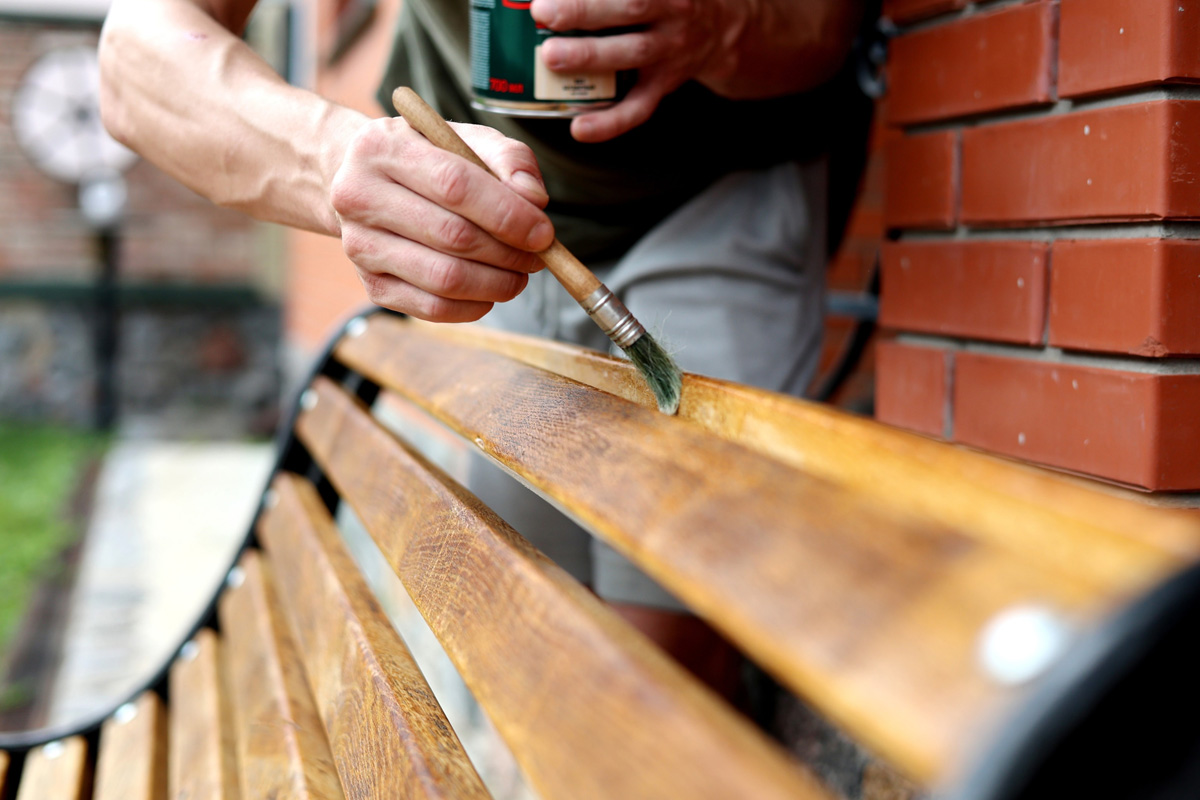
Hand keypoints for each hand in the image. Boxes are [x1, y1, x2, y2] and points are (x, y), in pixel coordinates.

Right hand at [330, 117, 553, 321]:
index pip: (455, 185)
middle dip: (509, 253)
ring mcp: (360, 246)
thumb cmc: (424, 158)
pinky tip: (490, 291)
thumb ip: (508, 158)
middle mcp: (358, 197)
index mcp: (382, 149)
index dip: (507, 214)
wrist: (360, 181)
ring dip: (497, 283)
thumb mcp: (464, 139)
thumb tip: (535, 200)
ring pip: (444, 278)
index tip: (544, 233)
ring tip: (519, 274)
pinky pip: (433, 308)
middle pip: (452, 236)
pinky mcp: (372, 285)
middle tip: (539, 256)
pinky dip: (474, 306)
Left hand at [531, 0, 746, 141]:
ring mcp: (669, 53)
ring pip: (632, 54)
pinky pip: (638, 107)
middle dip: (584, 10)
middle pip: (631, 8)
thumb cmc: (667, 0)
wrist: (719, 29)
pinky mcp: (662, 85)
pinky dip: (610, 122)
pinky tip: (579, 129)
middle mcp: (671, 15)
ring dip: (590, 56)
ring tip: (551, 57)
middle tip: (542, 13)